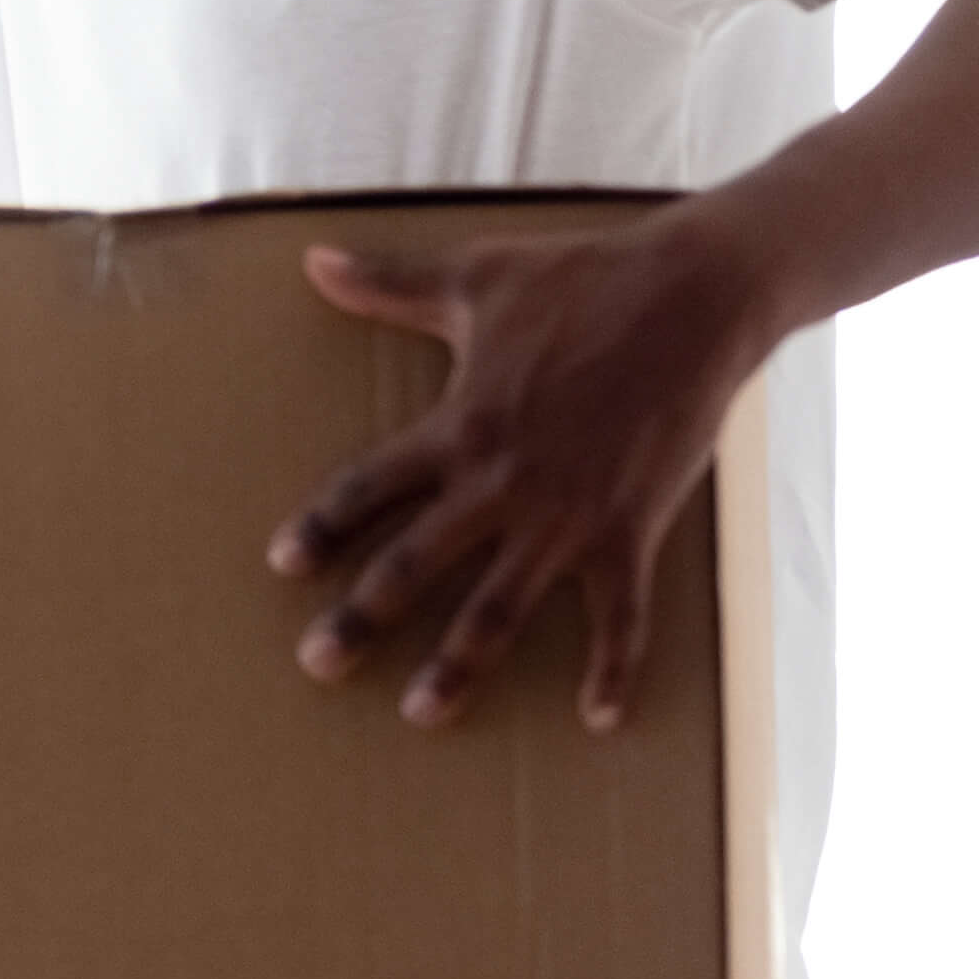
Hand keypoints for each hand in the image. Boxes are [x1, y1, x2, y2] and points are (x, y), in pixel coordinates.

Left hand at [266, 215, 784, 731]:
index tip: (283, 564)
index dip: (323, 525)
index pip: (369, 485)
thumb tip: (312, 259)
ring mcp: (568, 513)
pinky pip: (621, 615)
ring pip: (501, 606)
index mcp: (459, 424)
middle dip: (363, 617)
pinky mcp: (631, 528)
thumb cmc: (581, 281)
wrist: (694, 297)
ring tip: (421, 712)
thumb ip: (390, 283)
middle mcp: (503, 481)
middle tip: (317, 664)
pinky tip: (599, 719)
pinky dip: (614, 668)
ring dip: (461, 664)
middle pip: (415, 562)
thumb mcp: (475, 277)